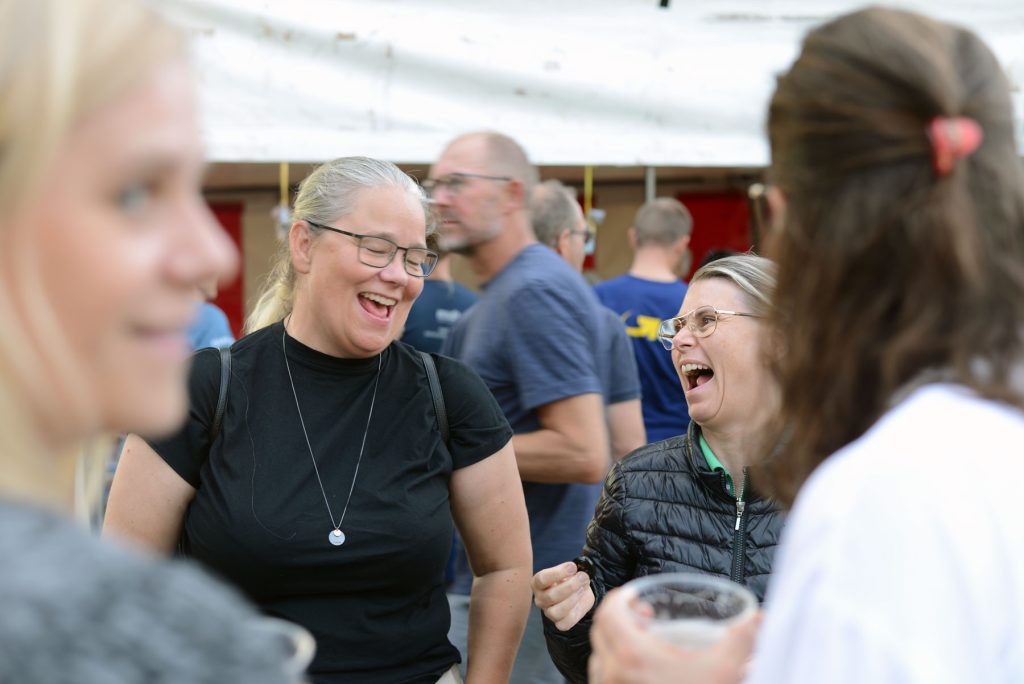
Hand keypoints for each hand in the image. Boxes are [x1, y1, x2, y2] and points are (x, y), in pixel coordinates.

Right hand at [531, 561, 595, 630]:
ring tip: (582, 589)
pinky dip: (575, 612)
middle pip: (550, 596)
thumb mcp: (570, 570)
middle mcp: (540, 598)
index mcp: (537, 583)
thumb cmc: (571, 578)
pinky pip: (564, 623)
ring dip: (572, 599)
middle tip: (583, 577)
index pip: (542, 579)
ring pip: (555, 612)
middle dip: (570, 586)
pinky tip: (581, 601)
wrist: (580, 590)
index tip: (573, 567)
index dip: (558, 573)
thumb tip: (575, 569)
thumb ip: (571, 570)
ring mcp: (548, 612)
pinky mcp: (559, 623)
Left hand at [588, 585, 758, 683]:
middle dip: (619, 617)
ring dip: (615, 641)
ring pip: (599, 655)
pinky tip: (639, 668)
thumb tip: (759, 618)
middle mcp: (612, 673)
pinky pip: (602, 677)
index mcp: (632, 656)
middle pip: (600, 630)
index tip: (633, 595)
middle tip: (643, 616)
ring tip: (642, 641)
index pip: (608, 613)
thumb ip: (742, 639)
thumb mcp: (725, 670)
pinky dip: (614, 664)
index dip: (619, 598)